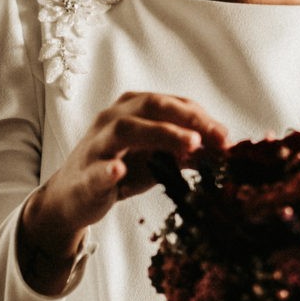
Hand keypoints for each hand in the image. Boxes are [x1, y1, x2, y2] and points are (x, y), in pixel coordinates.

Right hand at [18, 92, 227, 293]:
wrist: (72, 197)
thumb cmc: (119, 170)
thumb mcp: (156, 160)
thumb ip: (186, 153)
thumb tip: (224, 150)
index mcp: (131, 110)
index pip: (170, 103)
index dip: (201, 117)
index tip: (227, 137)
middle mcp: (112, 119)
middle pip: (151, 107)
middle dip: (187, 118)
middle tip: (216, 136)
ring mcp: (97, 145)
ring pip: (125, 130)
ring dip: (160, 134)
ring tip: (191, 145)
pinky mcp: (85, 175)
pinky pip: (96, 170)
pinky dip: (107, 171)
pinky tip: (119, 172)